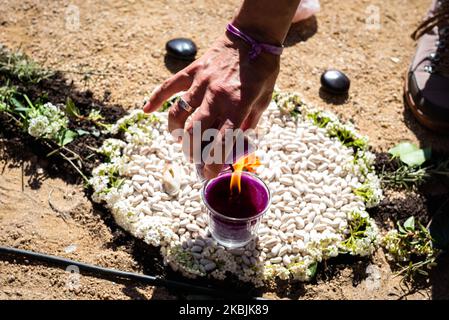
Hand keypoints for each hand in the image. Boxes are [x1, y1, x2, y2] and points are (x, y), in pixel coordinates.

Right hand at [143, 33, 279, 178]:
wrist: (253, 36)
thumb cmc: (262, 70)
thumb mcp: (264, 100)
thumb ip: (249, 123)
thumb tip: (237, 143)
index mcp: (237, 106)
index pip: (221, 142)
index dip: (213, 163)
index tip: (209, 174)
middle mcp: (216, 96)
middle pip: (194, 132)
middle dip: (192, 152)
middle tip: (195, 159)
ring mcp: (201, 83)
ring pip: (178, 114)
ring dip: (176, 132)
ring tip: (180, 140)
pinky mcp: (192, 71)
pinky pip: (169, 86)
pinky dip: (156, 98)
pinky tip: (147, 110)